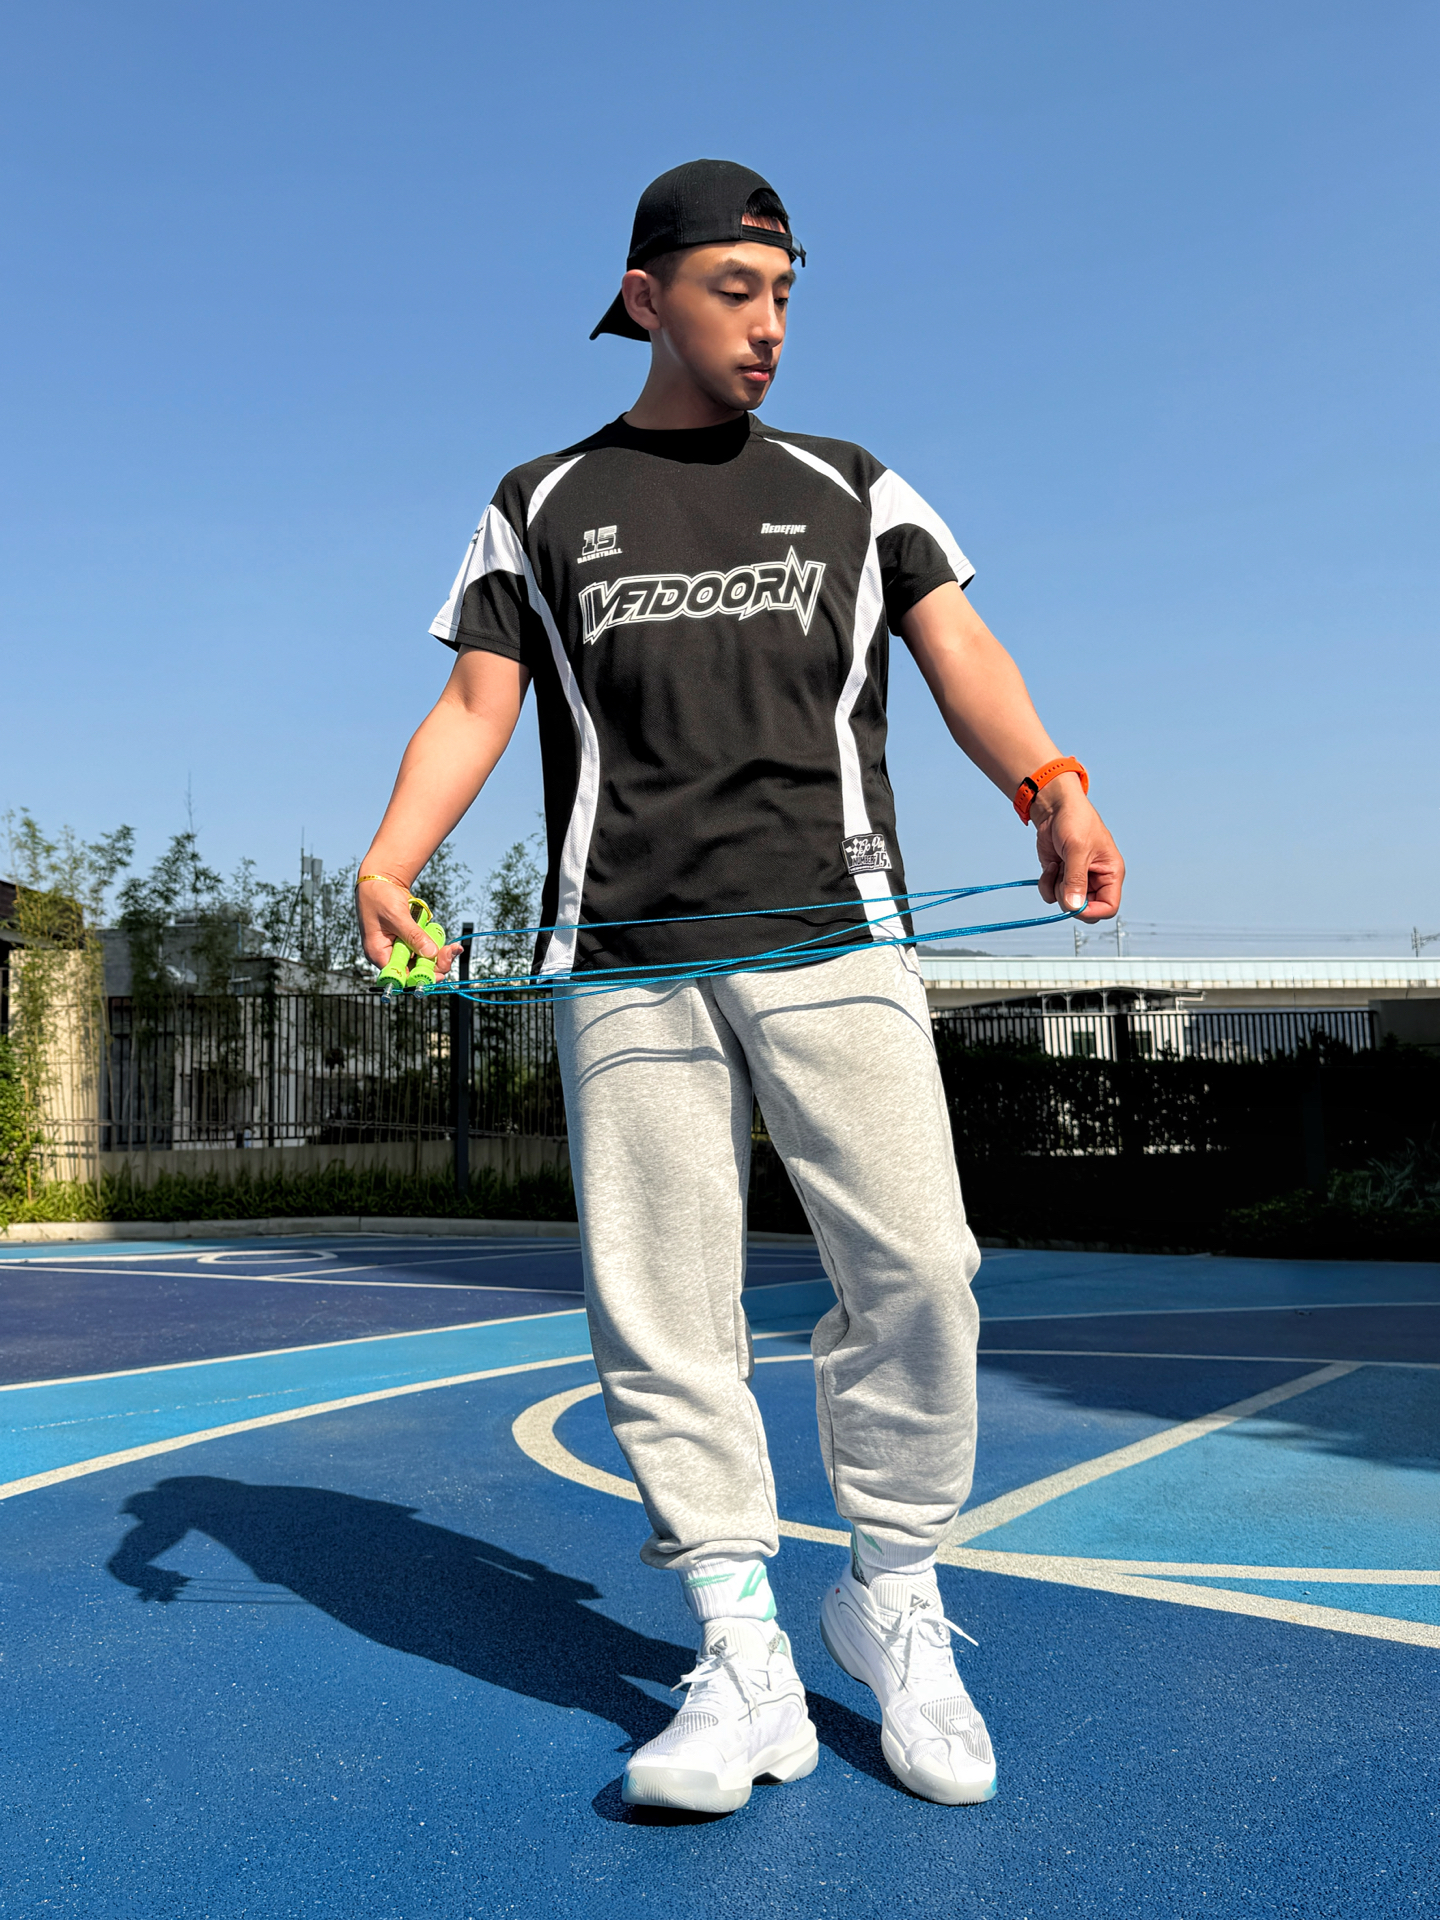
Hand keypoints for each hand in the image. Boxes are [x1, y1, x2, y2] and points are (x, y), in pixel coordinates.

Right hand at [357, 878, 460, 980]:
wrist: (380, 880)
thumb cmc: (379, 896)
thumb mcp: (396, 916)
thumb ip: (413, 935)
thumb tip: (430, 953)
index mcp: (379, 954)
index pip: (400, 976)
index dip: (420, 977)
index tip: (439, 972)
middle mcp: (389, 955)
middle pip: (414, 971)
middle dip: (435, 965)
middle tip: (451, 952)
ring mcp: (400, 949)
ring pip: (423, 962)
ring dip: (440, 956)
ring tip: (454, 948)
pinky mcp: (410, 941)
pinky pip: (426, 950)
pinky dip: (439, 948)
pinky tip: (451, 945)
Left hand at [1031, 776, 1123, 920]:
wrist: (1054, 808)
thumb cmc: (1075, 820)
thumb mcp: (1077, 849)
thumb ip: (1076, 879)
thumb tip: (1074, 906)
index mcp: (1110, 874)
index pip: (1109, 907)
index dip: (1093, 911)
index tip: (1075, 904)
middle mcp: (1096, 880)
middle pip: (1086, 909)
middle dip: (1070, 898)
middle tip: (1063, 879)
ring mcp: (1077, 880)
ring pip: (1066, 904)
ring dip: (1056, 888)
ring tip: (1058, 865)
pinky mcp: (1060, 878)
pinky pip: (1051, 895)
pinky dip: (1047, 884)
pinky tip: (1052, 865)